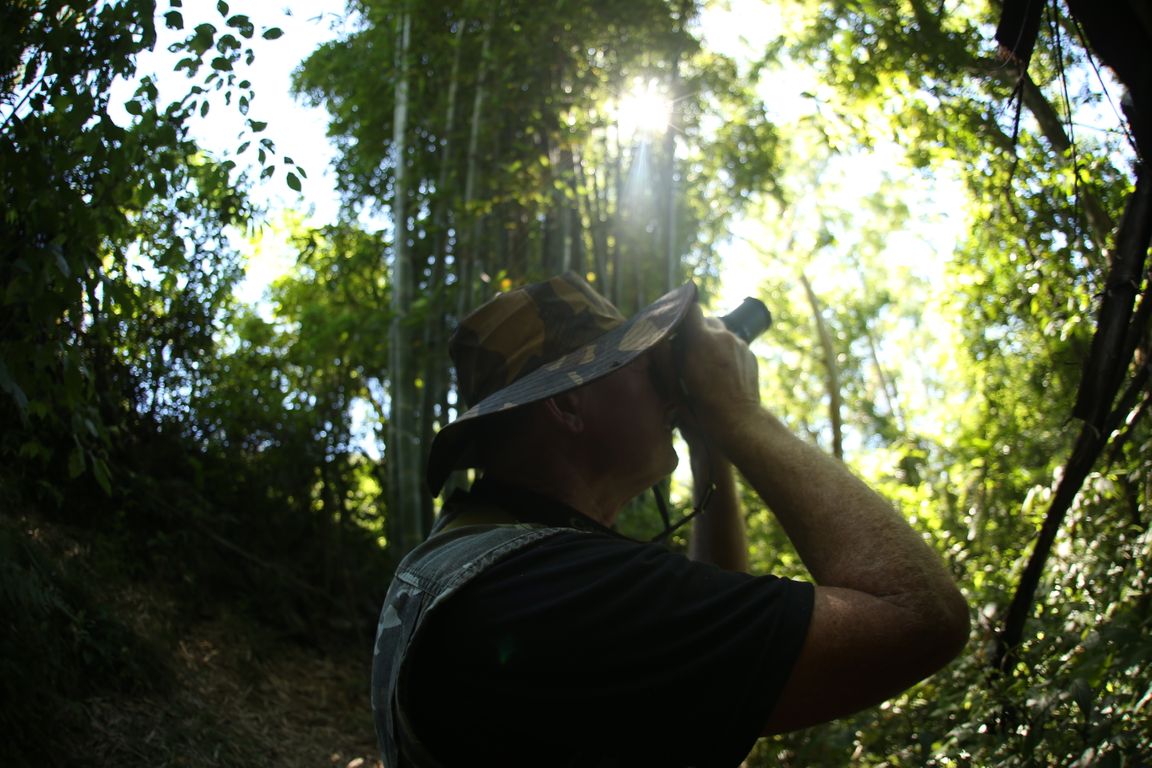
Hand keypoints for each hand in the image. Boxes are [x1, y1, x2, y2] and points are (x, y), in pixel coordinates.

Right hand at [674, 304, 760, 435]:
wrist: (736, 420)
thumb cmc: (701, 404)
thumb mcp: (676, 381)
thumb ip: (667, 355)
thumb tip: (659, 339)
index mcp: (702, 338)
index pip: (692, 309)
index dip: (683, 315)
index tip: (677, 325)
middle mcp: (723, 336)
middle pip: (708, 320)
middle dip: (699, 331)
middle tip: (690, 350)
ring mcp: (740, 344)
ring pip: (723, 334)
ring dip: (713, 343)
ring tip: (707, 365)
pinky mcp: (750, 355)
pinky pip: (735, 346)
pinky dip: (727, 354)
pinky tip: (722, 374)